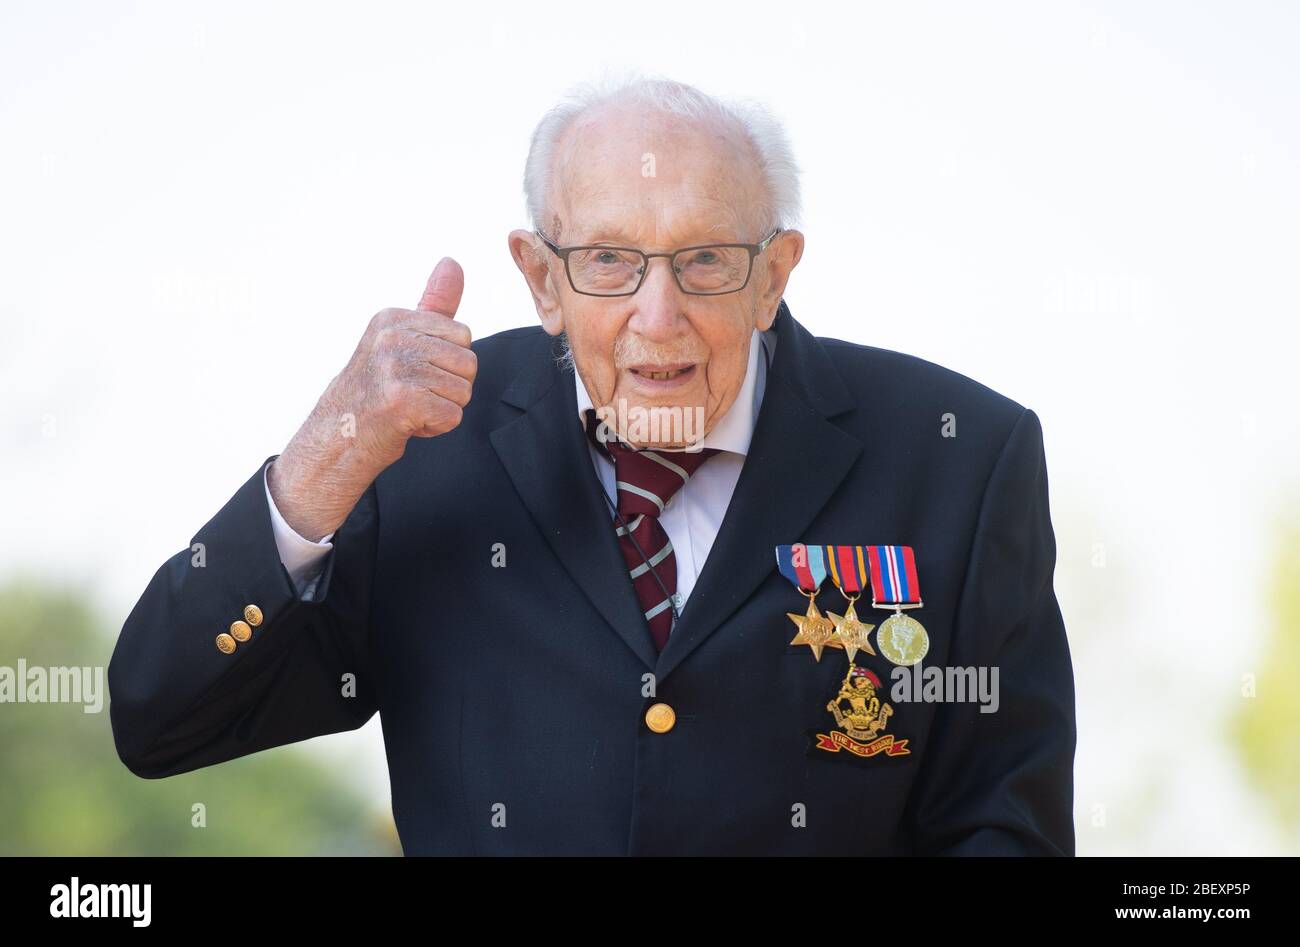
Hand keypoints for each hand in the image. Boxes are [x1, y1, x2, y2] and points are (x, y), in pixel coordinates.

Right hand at [268, 258, 474, 539]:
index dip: (447, 363)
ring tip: (409, 407)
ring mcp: (396, 368)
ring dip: (441, 409)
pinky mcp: (403, 400)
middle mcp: (392, 337)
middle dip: (448, 387)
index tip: (412, 372)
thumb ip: (433, 305)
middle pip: (469, 363)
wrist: (339, 435)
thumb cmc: (376, 388)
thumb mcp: (402, 338)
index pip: (463, 335)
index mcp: (393, 318)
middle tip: (412, 393)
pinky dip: (435, 428)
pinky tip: (407, 423)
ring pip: (464, 391)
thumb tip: (453, 262)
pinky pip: (453, 416)